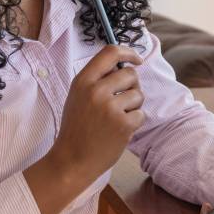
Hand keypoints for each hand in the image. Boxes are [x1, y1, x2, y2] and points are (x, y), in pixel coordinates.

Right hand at [50, 45, 145, 183]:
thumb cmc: (77, 128)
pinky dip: (134, 122)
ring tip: (117, 118)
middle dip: (132, 86)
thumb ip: (98, 80)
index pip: (110, 52)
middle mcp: (96, 91)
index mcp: (83, 81)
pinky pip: (141, 114)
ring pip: (138, 94)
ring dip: (134, 106)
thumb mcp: (78, 96)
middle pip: (130, 74)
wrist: (72, 160)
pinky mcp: (123, 124)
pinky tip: (119, 130)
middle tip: (122, 101)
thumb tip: (125, 66)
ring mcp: (110, 107)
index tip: (137, 60)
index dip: (128, 52)